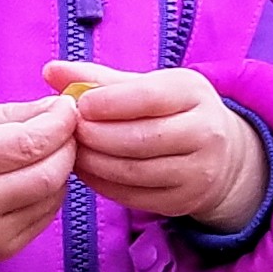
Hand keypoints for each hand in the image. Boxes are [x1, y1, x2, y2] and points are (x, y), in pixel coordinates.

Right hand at [0, 96, 79, 263]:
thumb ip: (12, 114)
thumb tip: (60, 109)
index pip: (26, 145)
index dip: (58, 124)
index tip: (67, 108)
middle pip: (46, 175)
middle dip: (66, 147)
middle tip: (66, 130)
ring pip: (51, 197)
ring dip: (61, 170)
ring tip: (48, 153)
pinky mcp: (0, 252)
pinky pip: (45, 217)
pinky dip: (51, 194)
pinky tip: (36, 179)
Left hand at [47, 61, 271, 229]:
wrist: (221, 154)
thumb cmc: (171, 111)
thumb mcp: (147, 86)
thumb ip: (98, 79)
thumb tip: (51, 70)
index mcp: (194, 93)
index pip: (149, 97)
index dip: (109, 102)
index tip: (77, 106)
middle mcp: (206, 132)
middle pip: (140, 138)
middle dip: (96, 136)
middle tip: (68, 132)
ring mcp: (199, 171)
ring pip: (134, 170)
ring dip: (94, 162)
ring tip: (72, 151)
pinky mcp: (185, 201)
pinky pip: (134, 196)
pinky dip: (102, 184)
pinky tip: (87, 171)